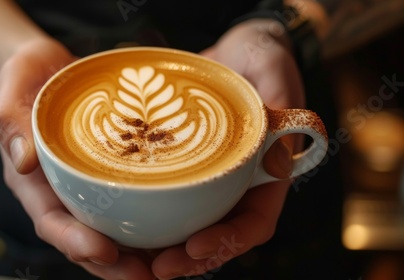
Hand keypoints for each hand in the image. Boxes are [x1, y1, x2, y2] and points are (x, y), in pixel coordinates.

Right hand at [0, 38, 157, 278]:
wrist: (45, 66)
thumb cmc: (24, 77)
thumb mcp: (10, 91)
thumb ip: (10, 123)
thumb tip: (24, 160)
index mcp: (33, 180)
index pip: (51, 221)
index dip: (75, 242)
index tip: (105, 252)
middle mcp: (60, 190)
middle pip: (84, 236)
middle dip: (112, 262)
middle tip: (145, 274)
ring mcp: (84, 183)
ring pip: (108, 227)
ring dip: (134, 250)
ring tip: (166, 263)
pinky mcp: (105, 171)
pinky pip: (125, 200)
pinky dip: (145, 217)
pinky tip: (172, 225)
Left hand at [150, 19, 304, 278]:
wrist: (235, 50)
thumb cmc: (260, 57)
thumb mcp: (273, 69)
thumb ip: (281, 104)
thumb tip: (278, 160)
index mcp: (267, 172)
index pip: (255, 221)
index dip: (230, 241)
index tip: (196, 246)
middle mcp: (240, 183)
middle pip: (220, 233)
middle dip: (191, 257)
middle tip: (158, 268)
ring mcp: (213, 178)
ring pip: (192, 224)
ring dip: (166, 247)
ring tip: (135, 260)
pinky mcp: (185, 167)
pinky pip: (170, 198)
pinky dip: (151, 216)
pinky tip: (125, 223)